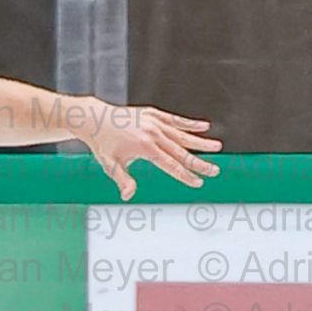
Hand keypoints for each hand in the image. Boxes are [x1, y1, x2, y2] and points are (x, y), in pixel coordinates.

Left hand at [78, 102, 221, 201]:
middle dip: (199, 163)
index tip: (198, 182)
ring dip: (200, 141)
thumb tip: (128, 196)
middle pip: (181, 151)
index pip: (170, 165)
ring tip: (217, 146)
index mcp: (145, 148)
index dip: (185, 175)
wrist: (94, 118)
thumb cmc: (102, 144)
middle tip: (216, 171)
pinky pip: (175, 120)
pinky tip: (204, 126)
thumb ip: (122, 180)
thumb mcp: (110, 165)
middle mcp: (153, 134)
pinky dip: (189, 124)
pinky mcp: (153, 114)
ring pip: (182, 134)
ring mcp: (154, 122)